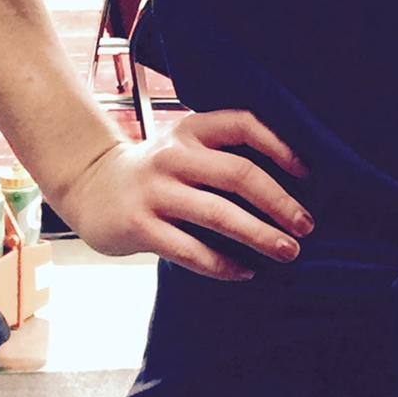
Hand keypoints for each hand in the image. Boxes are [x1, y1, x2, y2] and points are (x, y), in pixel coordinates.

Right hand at [50, 110, 312, 281]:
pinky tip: (245, 272)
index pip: (244, 124)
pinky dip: (221, 264)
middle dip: (279, 201)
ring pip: (217, 214)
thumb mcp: (185, 145)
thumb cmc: (156, 169)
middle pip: (238, 174)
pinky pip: (188, 249)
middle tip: (306, 225)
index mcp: (192, 129)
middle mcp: (175, 156)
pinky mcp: (138, 226)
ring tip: (288, 251)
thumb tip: (289, 182)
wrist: (89, 185)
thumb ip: (222, 154)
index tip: (308, 173)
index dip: (280, 146)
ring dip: (258, 235)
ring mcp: (155, 191)